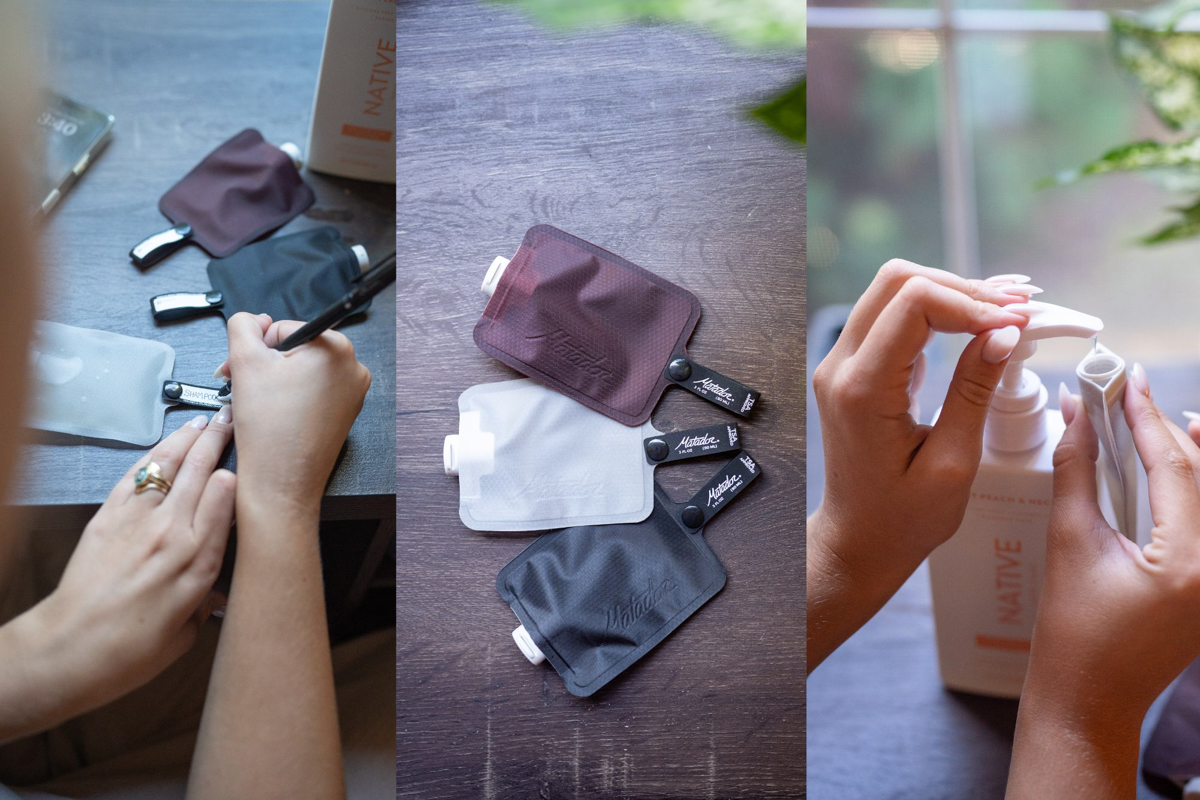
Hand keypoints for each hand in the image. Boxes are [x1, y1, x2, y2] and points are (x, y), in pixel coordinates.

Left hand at [0, 412, 234, 743]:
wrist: (68, 650)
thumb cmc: (129, 652)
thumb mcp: (186, 635)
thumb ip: (205, 602)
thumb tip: (214, 591)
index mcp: (198, 561)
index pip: (228, 497)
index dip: (240, 472)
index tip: (251, 458)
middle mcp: (170, 532)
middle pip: (202, 471)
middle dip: (219, 440)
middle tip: (232, 419)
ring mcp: (136, 520)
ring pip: (168, 464)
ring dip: (188, 439)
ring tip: (204, 422)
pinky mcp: (107, 518)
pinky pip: (135, 476)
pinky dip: (152, 456)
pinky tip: (164, 447)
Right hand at [218, 313, 370, 513]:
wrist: (281, 483)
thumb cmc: (270, 431)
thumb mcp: (244, 362)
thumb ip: (243, 326)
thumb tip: (252, 319)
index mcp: (336, 348)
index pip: (283, 328)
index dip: (256, 347)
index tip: (240, 366)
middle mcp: (353, 368)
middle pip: (295, 350)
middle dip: (264, 365)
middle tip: (242, 384)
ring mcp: (352, 393)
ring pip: (302, 372)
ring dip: (274, 381)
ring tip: (259, 402)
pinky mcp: (345, 413)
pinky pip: (313, 393)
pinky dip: (290, 398)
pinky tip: (276, 414)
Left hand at [807, 261, 1031, 669]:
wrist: (859, 541)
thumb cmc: (903, 519)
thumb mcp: (953, 462)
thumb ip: (975, 391)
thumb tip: (1005, 332)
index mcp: (861, 390)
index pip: (913, 303)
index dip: (972, 302)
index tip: (1019, 323)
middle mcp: (840, 368)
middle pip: (898, 281)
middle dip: (963, 288)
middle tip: (1020, 311)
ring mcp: (842, 365)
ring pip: (895, 292)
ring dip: (953, 294)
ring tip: (1010, 313)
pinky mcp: (856, 369)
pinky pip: (894, 318)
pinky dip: (939, 312)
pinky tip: (982, 325)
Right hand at [1009, 366, 1199, 797]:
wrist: (1088, 696)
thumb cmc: (1072, 634)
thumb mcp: (1070, 543)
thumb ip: (1076, 473)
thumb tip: (1076, 417)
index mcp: (1188, 562)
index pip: (1172, 467)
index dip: (1144, 416)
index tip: (1125, 379)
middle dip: (1163, 429)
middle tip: (1129, 389)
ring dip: (1187, 453)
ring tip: (1155, 415)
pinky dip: (1194, 486)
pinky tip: (1179, 459)